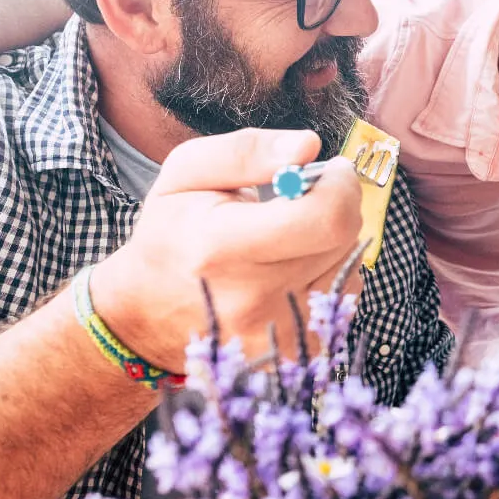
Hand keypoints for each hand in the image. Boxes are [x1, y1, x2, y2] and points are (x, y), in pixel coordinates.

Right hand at [90, 128, 364, 372]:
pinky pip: (344, 295)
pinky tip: (294, 267)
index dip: (339, 183)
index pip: (323, 217)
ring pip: (349, 264)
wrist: (149, 314)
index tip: (327, 169)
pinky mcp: (298, 352)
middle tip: (309, 194)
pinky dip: (329, 271)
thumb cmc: (171, 233)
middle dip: (338, 203)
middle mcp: (252, 300)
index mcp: (221, 248)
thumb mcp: (186, 173)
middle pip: (343, 237)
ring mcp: (277, 333)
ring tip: (290, 235)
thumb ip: (247, 151)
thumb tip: (309, 146)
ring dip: (333, 239)